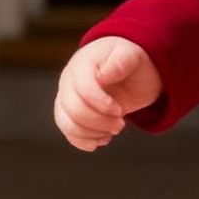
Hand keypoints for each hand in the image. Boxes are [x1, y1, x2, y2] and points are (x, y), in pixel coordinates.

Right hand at [54, 36, 162, 150]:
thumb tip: (102, 75)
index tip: (120, 111)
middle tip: (120, 123)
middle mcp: (68, 81)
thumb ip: (120, 62)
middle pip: (73, 109)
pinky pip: (69, 133)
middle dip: (100, 121)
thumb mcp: (132, 57)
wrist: (129, 73)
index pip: (82, 89)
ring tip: (114, 129)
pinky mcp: (69, 115)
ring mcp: (66, 98)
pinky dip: (87, 141)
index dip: (101, 105)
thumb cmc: (131, 62)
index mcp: (82, 64)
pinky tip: (104, 138)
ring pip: (67, 124)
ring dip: (93, 133)